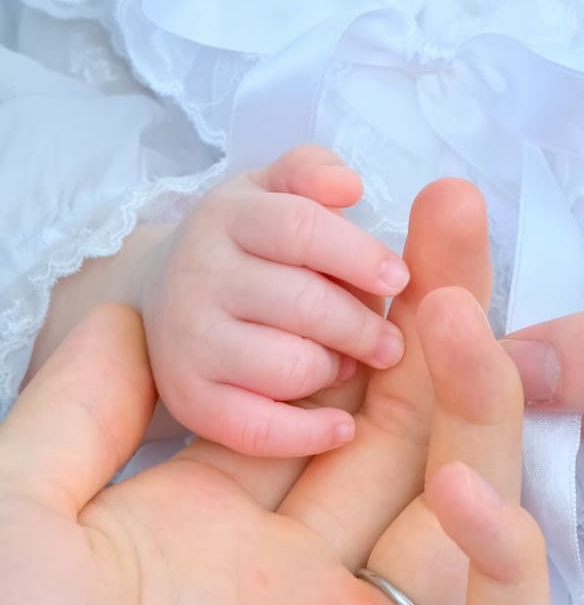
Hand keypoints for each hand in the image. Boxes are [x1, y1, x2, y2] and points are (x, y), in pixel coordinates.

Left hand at [0, 178, 551, 604]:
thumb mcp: (17, 530)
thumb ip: (74, 418)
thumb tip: (125, 313)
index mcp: (212, 538)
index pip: (315, 399)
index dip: (353, 310)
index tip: (385, 222)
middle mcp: (297, 584)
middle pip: (401, 429)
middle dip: (436, 317)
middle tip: (455, 214)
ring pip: (463, 510)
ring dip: (477, 408)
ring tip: (456, 314)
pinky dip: (503, 561)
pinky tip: (469, 490)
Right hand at [141, 145, 410, 454]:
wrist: (162, 292)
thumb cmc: (246, 240)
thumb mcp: (272, 188)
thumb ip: (311, 171)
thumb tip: (348, 186)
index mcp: (227, 215)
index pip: (302, 228)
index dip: (358, 254)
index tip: (399, 279)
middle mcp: (198, 274)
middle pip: (302, 303)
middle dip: (361, 325)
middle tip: (392, 342)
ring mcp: (187, 340)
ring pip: (285, 367)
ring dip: (334, 370)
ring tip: (350, 365)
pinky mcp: (185, 398)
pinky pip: (253, 428)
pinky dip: (305, 434)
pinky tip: (341, 427)